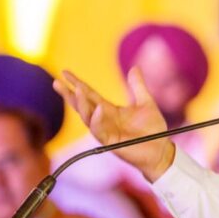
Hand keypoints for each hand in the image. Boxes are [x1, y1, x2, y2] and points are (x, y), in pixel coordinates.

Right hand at [54, 68, 175, 181]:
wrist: (161, 150)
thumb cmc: (153, 129)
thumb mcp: (146, 102)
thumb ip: (137, 86)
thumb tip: (135, 67)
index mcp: (110, 110)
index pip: (89, 94)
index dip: (77, 83)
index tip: (65, 72)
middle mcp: (104, 120)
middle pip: (82, 105)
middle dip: (69, 94)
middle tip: (57, 81)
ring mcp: (106, 131)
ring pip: (87, 117)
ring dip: (81, 104)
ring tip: (77, 91)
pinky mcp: (111, 142)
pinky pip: (100, 131)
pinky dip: (97, 120)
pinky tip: (97, 109)